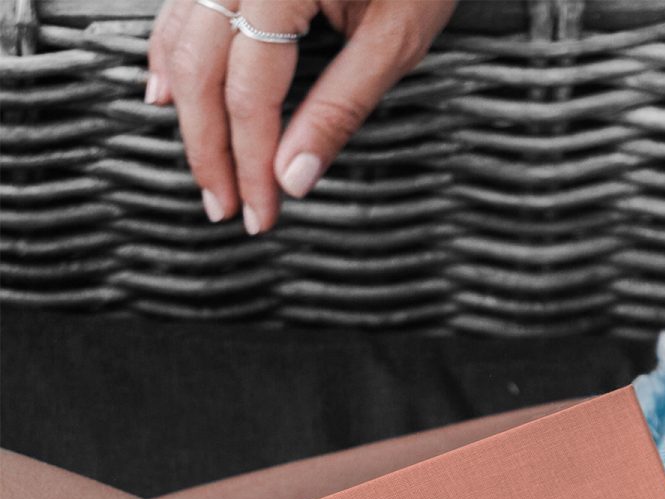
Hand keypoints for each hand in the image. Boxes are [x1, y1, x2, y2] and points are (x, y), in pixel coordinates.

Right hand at [146, 0, 456, 232]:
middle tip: (224, 207)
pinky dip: (175, 53)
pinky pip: (184, 7)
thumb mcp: (394, 41)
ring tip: (201, 165)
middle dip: (208, 148)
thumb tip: (293, 179)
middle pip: (201, 70)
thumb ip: (339, 109)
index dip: (249, 164)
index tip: (260, 213)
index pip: (249, 96)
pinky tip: (171, 91)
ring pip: (181, 37)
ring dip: (185, 107)